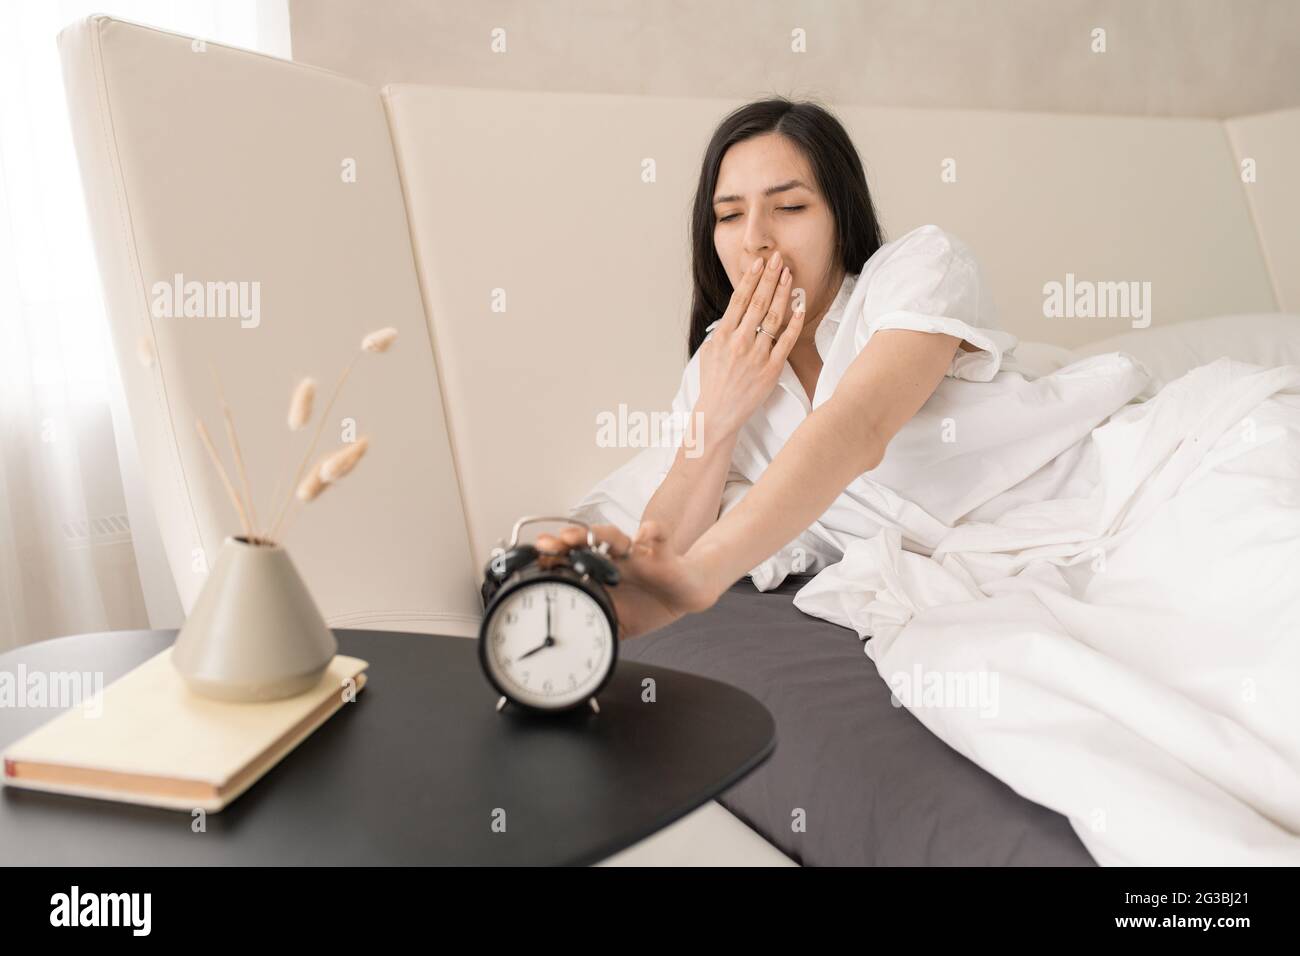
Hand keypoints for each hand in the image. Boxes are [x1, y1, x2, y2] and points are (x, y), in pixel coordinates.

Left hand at [536, 521, 719, 639]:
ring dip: (597, 535)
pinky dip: (652, 533)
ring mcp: (637, 555)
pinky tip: (643, 535)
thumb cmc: (650, 605)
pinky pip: (659, 537)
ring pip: (615, 538)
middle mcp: (615, 560)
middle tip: (548, 544)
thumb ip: (596, 629)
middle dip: (566, 542)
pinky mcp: (662, 554)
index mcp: (602, 575)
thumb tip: (572, 649)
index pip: (573, 562)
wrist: (685, 595)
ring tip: (580, 536)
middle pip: (586, 545)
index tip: (535, 560)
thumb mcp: (619, 624)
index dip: (554, 559)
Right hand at [696, 251, 805, 438]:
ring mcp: (757, 355)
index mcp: (722, 335)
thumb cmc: (713, 382)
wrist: (719, 412)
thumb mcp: (708, 352)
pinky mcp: (771, 369)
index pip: (739, 300)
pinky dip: (794, 323)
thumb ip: (721, 331)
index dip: (751, 279)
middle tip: (778, 258)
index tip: (759, 263)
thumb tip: (734, 314)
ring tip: (789, 275)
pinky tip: (799, 306)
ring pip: (774, 317)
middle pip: (759, 302)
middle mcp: (740, 342)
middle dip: (770, 277)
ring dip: (783, 293)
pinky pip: (787, 341)